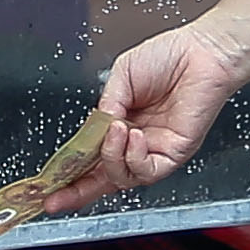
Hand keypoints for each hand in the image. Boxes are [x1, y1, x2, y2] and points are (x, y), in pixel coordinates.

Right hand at [58, 19, 249, 208]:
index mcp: (121, 124)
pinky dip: (135, 157)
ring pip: (123, 177)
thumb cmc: (169, 57)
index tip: (48, 187)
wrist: (202, 52)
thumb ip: (106, 106)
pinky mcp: (175, 153)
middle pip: (104, 178)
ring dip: (111, 157)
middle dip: (78, 191)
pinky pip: (148, 170)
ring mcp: (155, 150)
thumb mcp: (122, 76)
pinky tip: (133, 135)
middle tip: (57, 196)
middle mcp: (137, 142)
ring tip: (116, 129)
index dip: (71, 173)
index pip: (93, 156)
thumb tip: (95, 128)